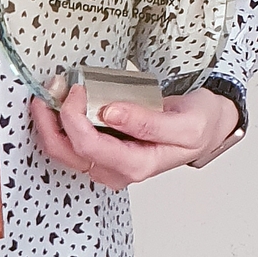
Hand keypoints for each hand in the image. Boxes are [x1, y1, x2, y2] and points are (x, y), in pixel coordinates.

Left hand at [30, 84, 239, 189]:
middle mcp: (116, 170)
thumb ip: (147, 122)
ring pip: (62, 148)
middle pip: (65, 151)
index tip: (79, 89)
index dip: (74, 116)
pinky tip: (64, 99)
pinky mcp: (102, 151)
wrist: (206, 128)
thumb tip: (111, 112)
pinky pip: (70, 141)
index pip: (89, 146)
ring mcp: (107, 163)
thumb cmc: (199, 127)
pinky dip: (61, 120)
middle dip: (51, 118)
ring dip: (51, 120)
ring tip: (55, 89)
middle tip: (54, 85)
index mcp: (136, 166)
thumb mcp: (185, 123)